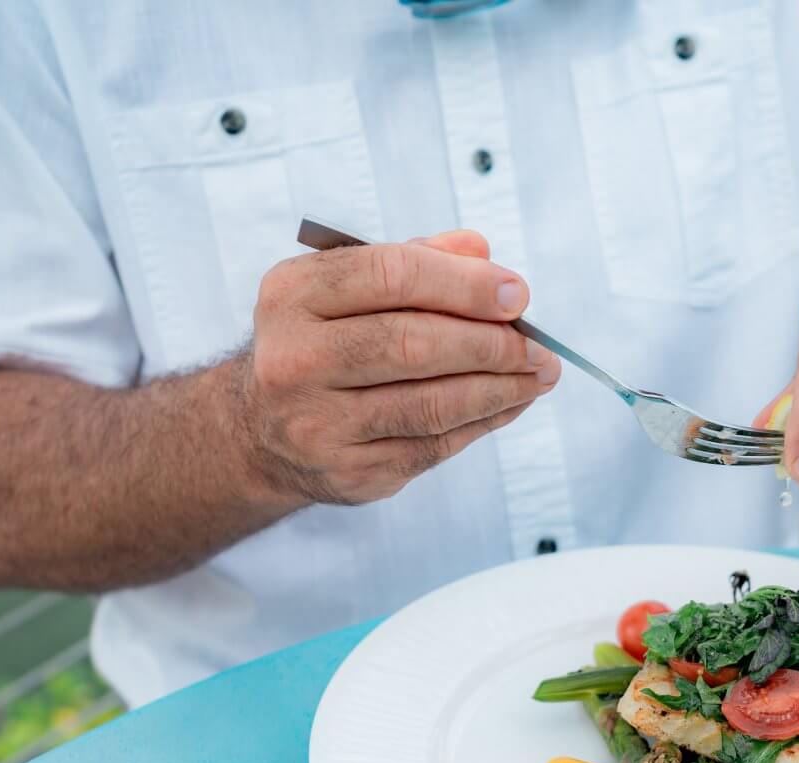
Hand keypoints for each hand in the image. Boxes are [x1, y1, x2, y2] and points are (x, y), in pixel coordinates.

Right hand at [243, 229, 561, 505]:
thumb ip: (414, 261)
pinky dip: (482, 422)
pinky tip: (510, 403)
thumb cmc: (321, 341)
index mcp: (292, 296)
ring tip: (538, 374)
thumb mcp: (345, 287)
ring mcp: (318, 426)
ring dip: (499, 389)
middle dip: (490, 343)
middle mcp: (293, 362)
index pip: (391, 275)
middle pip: (413, 345)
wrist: (259, 429)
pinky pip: (433, 446)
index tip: (518, 295)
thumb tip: (482, 253)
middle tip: (539, 346)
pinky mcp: (349, 474)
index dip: (465, 285)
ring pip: (430, 404)